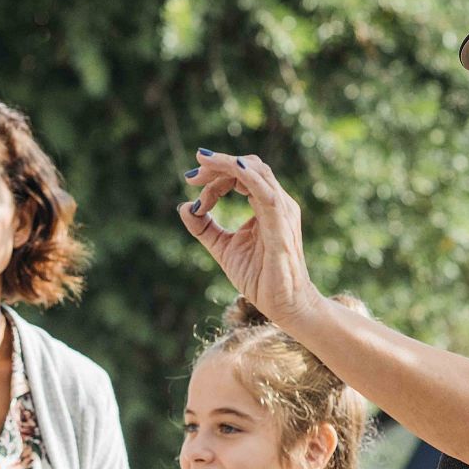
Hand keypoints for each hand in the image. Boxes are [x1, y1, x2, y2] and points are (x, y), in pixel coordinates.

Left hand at [180, 150, 323, 326]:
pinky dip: (249, 178)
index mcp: (265, 205)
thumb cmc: (259, 276)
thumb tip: (184, 207)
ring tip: (203, 162)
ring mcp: (282, 212)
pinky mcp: (281, 227)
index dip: (215, 176)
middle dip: (219, 164)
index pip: (241, 176)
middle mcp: (277, 203)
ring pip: (258, 173)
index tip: (191, 186)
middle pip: (249, 167)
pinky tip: (232, 170)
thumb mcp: (223, 248)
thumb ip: (204, 228)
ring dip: (228, 164)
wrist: (284, 305)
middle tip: (191, 175)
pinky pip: (267, 195)